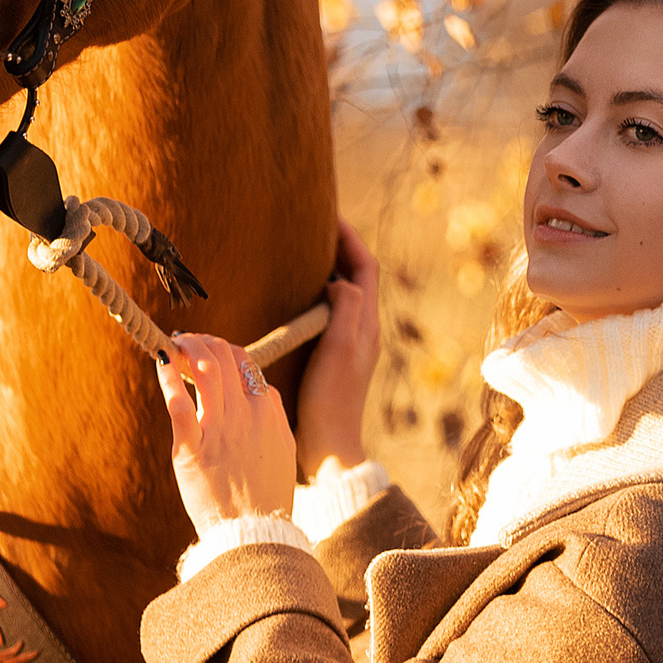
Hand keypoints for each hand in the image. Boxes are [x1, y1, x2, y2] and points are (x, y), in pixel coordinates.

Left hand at [158, 333, 295, 533]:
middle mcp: (245, 415)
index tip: (209, 351)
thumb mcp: (284, 450)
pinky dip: (167, 376)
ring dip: (186, 348)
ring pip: (204, 370)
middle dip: (202, 341)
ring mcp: (219, 431)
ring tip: (173, 345)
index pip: (246, 362)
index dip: (225, 349)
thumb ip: (275, 416)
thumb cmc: (267, 496)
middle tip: (186, 341)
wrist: (253, 535)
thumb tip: (263, 388)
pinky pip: (178, 403)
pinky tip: (161, 361)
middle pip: (224, 357)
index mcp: (268, 413)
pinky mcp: (191, 450)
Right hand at [295, 216, 380, 479]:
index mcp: (366, 325)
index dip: (351, 239)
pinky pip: (330, 314)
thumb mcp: (338, 349)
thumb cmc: (331, 400)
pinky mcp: (333, 359)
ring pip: (345, 295)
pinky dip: (318, 296)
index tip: (329, 216)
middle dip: (341, 249)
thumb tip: (341, 280)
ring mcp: (349, 345)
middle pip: (358, 277)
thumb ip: (344, 309)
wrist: (329, 446)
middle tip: (315, 228)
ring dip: (330, 270)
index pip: (366, 268)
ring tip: (305, 253)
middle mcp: (362, 331)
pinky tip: (296, 299)